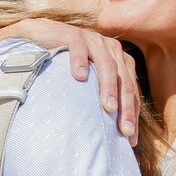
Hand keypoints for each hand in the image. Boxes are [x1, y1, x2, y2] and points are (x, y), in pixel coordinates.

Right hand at [10, 18, 139, 145]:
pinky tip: (80, 77)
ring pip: (107, 65)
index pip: (130, 90)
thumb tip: (111, 131)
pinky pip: (79, 48)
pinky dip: (80, 61)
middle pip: (123, 80)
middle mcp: (110, 49)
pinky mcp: (73, 35)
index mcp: (119, 60)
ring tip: (109, 108)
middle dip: (126, 106)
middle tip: (125, 130)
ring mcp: (93, 40)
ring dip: (108, 87)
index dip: (133, 115)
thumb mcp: (89, 81)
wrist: (42, 36)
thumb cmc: (67, 64)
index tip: (131, 140)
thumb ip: (101, 96)